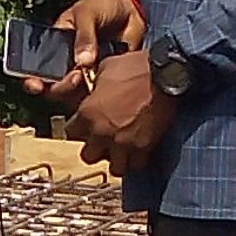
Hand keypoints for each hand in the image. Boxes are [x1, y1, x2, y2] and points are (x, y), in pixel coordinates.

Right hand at [27, 0, 146, 101]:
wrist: (132, 11)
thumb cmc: (103, 6)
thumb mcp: (88, 13)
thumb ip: (84, 35)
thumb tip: (83, 61)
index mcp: (55, 45)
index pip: (36, 66)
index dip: (31, 79)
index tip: (36, 85)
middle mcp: (65, 63)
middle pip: (53, 86)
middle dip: (58, 87)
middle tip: (74, 77)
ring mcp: (84, 73)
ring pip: (72, 94)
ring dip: (76, 92)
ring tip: (87, 78)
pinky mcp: (102, 80)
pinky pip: (94, 94)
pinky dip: (96, 95)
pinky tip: (103, 86)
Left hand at [71, 51, 176, 175]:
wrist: (164, 75)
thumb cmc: (135, 68)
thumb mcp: (106, 68)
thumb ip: (96, 84)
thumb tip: (96, 89)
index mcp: (87, 113)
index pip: (71, 132)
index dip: (79, 129)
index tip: (87, 126)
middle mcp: (101, 132)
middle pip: (88, 156)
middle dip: (95, 149)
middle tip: (104, 141)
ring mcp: (122, 143)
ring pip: (114, 167)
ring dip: (117, 160)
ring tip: (123, 151)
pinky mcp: (143, 148)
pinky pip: (136, 165)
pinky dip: (137, 160)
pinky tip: (139, 151)